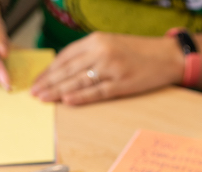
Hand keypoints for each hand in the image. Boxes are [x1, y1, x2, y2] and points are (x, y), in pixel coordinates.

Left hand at [31, 33, 183, 104]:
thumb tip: (68, 68)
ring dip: (59, 91)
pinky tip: (67, 101)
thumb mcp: (111, 43)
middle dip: (49, 82)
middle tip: (34, 92)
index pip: (65, 56)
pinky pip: (97, 92)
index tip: (38, 80)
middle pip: (68, 70)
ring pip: (79, 81)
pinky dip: (81, 97)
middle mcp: (101, 52)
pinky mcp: (122, 84)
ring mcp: (112, 68)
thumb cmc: (140, 52)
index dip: (49, 70)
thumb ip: (90, 53)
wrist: (168, 56)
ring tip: (44, 99)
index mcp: (96, 40)